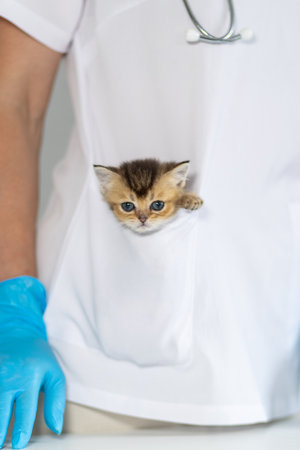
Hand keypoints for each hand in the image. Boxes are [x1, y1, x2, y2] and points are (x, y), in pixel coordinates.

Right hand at [0, 277, 65, 448]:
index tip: (19, 445)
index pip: (25, 409)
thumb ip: (56, 401)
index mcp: (29, 376)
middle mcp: (8, 376)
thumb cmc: (37, 358)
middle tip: (2, 446)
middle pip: (1, 411)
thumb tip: (56, 429)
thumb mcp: (54, 374)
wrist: (16, 333)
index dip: (21, 430)